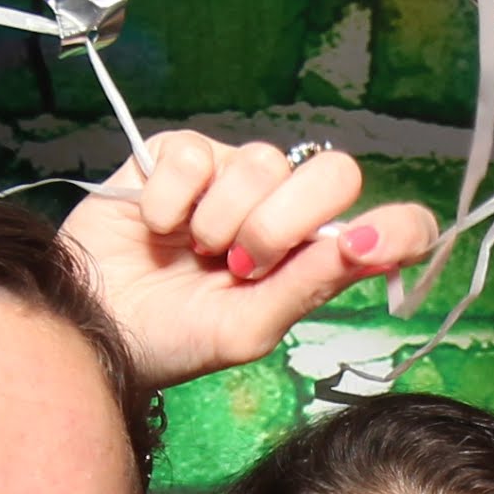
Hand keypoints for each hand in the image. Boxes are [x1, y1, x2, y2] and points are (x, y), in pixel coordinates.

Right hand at [59, 133, 437, 389]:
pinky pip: (197, 155)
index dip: (399, 227)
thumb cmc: (172, 338)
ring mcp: (233, 176)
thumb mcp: (245, 331)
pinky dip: (172, 201)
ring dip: (222, 220)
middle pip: (334, 173)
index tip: (370, 245)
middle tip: (242, 265)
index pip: (389, 227)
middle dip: (285, 223)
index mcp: (314, 257)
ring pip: (262, 162)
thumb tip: (368, 242)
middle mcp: (284, 208)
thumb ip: (307, 286)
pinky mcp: (181, 155)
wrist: (94, 327)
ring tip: (193, 252)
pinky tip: (156, 228)